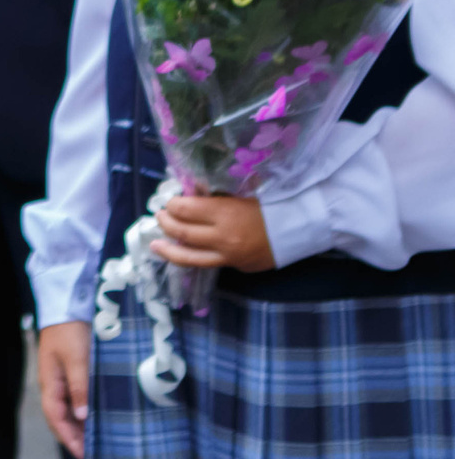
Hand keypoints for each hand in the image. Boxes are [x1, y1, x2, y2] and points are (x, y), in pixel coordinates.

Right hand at [35, 321, 92, 458]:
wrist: (68, 305)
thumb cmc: (71, 331)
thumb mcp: (77, 359)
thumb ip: (80, 387)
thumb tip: (82, 417)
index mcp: (50, 383)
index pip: (56, 418)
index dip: (69, 438)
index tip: (84, 455)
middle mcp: (54, 384)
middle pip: (61, 418)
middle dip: (75, 437)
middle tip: (95, 454)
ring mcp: (62, 378)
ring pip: (69, 410)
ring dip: (81, 426)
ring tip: (98, 440)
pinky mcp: (72, 372)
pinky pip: (76, 399)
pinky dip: (85, 412)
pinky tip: (96, 416)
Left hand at [153, 193, 274, 271]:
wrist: (303, 228)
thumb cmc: (275, 203)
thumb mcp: (244, 192)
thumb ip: (217, 195)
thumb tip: (193, 193)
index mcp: (225, 213)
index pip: (184, 209)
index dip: (172, 204)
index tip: (170, 200)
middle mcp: (223, 236)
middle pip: (181, 232)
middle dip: (166, 222)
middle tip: (160, 215)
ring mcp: (228, 255)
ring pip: (188, 256)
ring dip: (168, 249)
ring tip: (155, 245)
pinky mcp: (236, 266)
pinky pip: (207, 263)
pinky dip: (190, 257)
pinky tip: (181, 253)